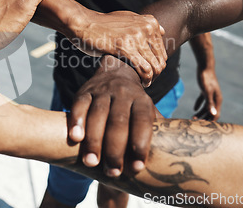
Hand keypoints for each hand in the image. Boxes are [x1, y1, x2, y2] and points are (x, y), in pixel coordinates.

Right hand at [67, 9, 166, 86]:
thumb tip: (162, 31)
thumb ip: (144, 24)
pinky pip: (144, 69)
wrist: (83, 23)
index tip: (148, 74)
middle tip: (146, 81)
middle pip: (160, 60)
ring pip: (154, 66)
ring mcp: (136, 37)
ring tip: (143, 83)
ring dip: (150, 79)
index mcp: (149, 22)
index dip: (157, 65)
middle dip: (155, 74)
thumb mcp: (127, 18)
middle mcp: (146, 28)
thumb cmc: (102, 24)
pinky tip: (140, 83)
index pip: (162, 51)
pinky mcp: (125, 47)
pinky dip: (145, 79)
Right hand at [69, 55, 155, 176]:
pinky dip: (76, 121)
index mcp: (142, 101)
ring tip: (91, 162)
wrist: (116, 72)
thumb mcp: (148, 112)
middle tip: (112, 171)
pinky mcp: (84, 91)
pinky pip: (79, 105)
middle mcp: (123, 94)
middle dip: (115, 148)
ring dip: (93, 139)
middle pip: (119, 121)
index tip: (137, 167)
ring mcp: (102, 91)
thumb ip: (157, 131)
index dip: (140, 144)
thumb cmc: (134, 106)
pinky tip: (75, 138)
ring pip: (98, 114)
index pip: (143, 121)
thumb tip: (168, 158)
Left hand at [193, 67, 222, 119]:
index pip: (216, 114)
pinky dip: (199, 105)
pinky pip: (203, 101)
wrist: (205, 67)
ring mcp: (211, 94)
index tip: (201, 126)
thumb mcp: (206, 91)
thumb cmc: (206, 79)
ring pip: (207, 107)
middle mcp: (215, 98)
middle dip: (204, 118)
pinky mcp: (205, 91)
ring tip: (192, 118)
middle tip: (195, 124)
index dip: (209, 121)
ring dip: (201, 113)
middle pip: (211, 112)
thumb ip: (210, 103)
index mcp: (217, 100)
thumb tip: (213, 114)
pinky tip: (194, 109)